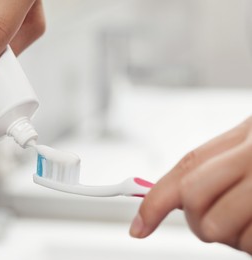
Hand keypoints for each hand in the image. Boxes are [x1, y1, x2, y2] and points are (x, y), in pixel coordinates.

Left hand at [130, 116, 251, 253]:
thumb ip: (213, 168)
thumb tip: (172, 198)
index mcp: (246, 136)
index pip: (186, 168)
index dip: (155, 201)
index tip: (138, 226)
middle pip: (192, 199)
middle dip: (198, 219)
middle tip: (224, 219)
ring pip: (214, 228)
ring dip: (231, 235)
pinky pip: (247, 244)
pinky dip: (250, 244)